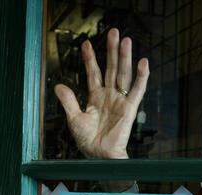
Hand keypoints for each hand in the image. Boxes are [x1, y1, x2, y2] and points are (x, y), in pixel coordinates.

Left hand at [54, 28, 149, 159]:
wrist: (99, 156)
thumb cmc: (88, 141)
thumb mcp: (74, 119)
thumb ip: (68, 100)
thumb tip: (58, 84)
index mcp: (95, 98)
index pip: (93, 73)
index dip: (90, 59)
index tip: (86, 44)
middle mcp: (109, 96)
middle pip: (111, 68)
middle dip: (111, 50)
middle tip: (114, 31)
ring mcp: (120, 100)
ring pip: (123, 74)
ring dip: (125, 57)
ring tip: (126, 40)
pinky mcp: (130, 108)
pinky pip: (137, 90)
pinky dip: (141, 77)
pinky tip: (143, 62)